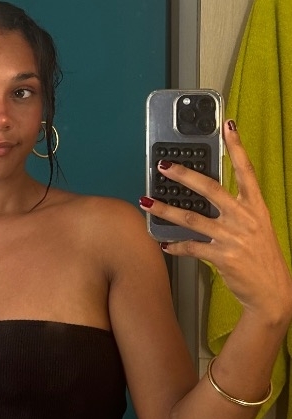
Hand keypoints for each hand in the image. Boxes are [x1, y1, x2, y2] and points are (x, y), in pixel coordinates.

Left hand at [140, 121, 291, 326]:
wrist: (272, 292)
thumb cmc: (261, 257)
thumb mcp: (257, 227)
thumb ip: (237, 209)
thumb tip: (211, 194)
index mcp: (255, 207)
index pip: (246, 171)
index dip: (237, 148)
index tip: (228, 126)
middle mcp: (245, 219)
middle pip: (210, 189)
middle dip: (185, 176)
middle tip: (165, 166)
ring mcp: (233, 237)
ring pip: (192, 218)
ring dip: (165, 210)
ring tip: (147, 202)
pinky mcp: (223, 257)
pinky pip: (192, 247)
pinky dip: (176, 246)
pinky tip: (164, 244)